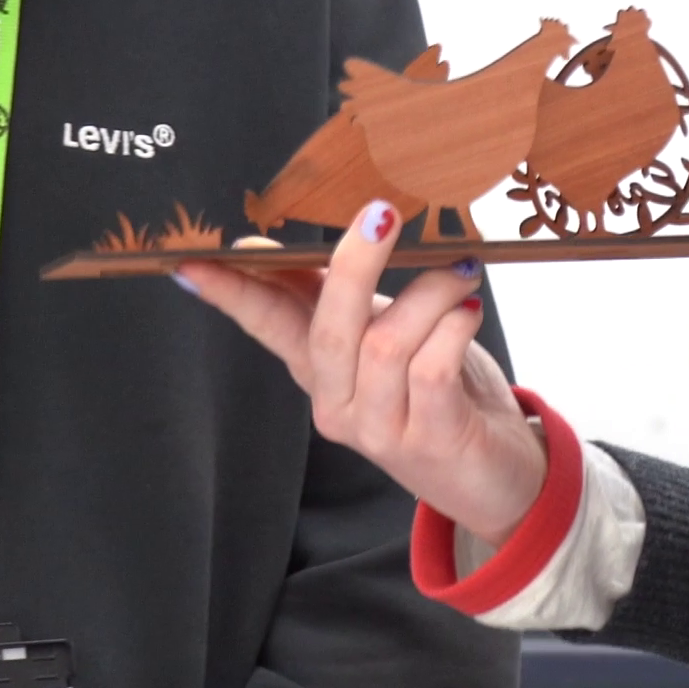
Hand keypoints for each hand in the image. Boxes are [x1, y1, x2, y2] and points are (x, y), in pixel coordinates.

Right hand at [174, 203, 549, 545]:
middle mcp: (337, 403)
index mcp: (320, 371)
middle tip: (382, 212)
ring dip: (429, 293)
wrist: (496, 474)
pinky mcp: (428, 440)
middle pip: (327, 330)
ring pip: (384, 344)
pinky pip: (430, 369)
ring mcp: (379, 428)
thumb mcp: (385, 335)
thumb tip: (273, 244)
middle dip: (353, 265)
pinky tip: (469, 311)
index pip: (264, 324)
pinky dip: (452, 328)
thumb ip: (341, 295)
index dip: (232, 291)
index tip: (192, 259)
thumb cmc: (444, 393)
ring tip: (461, 271)